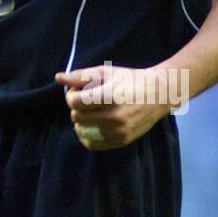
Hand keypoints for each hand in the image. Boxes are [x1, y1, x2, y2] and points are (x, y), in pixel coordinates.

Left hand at [56, 64, 171, 150]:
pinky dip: (85, 136)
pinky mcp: (122, 141)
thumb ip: (81, 76)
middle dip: (77, 107)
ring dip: (80, 120)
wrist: (159, 94)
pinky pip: (92, 145)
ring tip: (90, 111)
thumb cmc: (130, 79)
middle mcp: (115, 116)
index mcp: (111, 96)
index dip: (71, 96)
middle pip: (77, 116)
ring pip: (82, 130)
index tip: (78, 91)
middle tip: (85, 100)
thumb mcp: (106, 72)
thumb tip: (58, 78)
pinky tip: (88, 126)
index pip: (75, 102)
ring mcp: (119, 131)